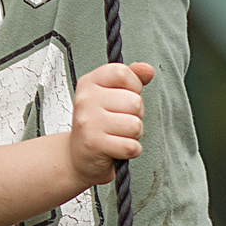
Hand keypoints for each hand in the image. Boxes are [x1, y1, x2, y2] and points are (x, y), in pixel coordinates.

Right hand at [68, 60, 151, 185]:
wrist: (77, 156)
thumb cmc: (100, 123)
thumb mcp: (113, 95)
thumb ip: (132, 79)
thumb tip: (148, 69)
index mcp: (89, 82)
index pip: (123, 72)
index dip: (134, 86)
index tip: (125, 98)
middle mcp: (85, 99)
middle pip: (135, 102)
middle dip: (136, 115)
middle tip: (120, 122)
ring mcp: (88, 122)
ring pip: (136, 125)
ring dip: (134, 134)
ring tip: (118, 135)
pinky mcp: (94, 144)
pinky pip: (131, 146)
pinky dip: (131, 151)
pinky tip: (117, 148)